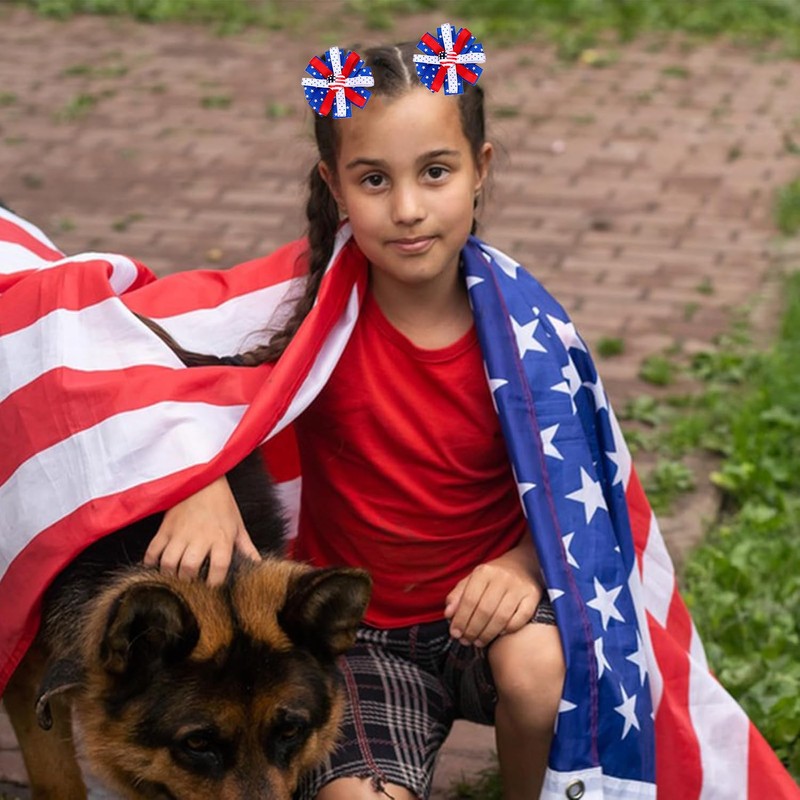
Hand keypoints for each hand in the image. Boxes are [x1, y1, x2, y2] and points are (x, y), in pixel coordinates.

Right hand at [143, 475, 260, 585]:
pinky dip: (151, 562)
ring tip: (175, 575)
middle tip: (190, 581)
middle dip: (188, 580)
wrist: (203, 480)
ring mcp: (180, 533)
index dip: (215, 582)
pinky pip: (152, 551)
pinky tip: (157, 566)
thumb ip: (247, 549)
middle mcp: (200, 537)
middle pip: (188, 568)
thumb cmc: (222, 504)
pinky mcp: (165, 528)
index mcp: (221, 538)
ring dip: (170, 573)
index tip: (212, 586)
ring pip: (169, 562)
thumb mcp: (238, 526)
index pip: (218, 567)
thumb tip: (258, 566)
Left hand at [444, 535, 542, 647]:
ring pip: (502, 618)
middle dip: (473, 630)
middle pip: (485, 611)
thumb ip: (458, 596)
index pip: (469, 600)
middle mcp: (502, 577)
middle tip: (466, 641)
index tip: (455, 634)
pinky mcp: (533, 596)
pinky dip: (508, 629)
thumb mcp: (472, 580)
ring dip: (488, 634)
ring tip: (479, 641)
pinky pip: (521, 619)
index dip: (461, 620)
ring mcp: (519, 587)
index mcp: (484, 572)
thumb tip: (448, 614)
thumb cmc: (492, 577)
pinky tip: (499, 633)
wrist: (522, 564)